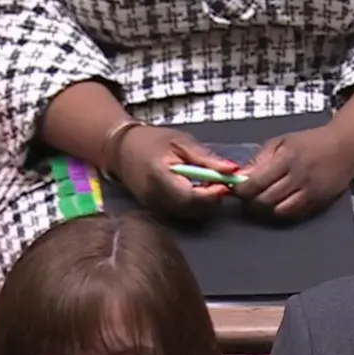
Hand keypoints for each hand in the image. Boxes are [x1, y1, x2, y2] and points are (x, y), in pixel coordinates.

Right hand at [113, 125, 234, 219]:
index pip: (190, 195)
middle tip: (220, 183)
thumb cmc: (152, 141)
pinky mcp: (154, 210)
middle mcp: (154, 195)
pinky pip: (180, 212)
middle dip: (211, 199)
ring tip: (207, 184)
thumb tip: (233, 169)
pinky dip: (193, 204)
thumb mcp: (181, 142)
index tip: (226, 184)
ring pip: (188, 213)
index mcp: (159, 175)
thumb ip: (206, 158)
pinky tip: (195, 189)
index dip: (212, 193)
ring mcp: (153, 205)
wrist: (120, 149)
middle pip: (191, 208)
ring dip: (204, 202)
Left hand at [232, 126, 353, 220]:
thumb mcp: (282, 141)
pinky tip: (278, 204)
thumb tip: (241, 175)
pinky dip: (282, 212)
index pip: (256, 182)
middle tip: (246, 196)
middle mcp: (298, 176)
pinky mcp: (318, 202)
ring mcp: (309, 191)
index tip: (236, 189)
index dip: (241, 190)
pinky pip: (294, 214)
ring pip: (279, 210)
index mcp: (287, 157)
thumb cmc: (311, 142)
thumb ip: (261, 158)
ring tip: (261, 201)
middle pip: (265, 199)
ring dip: (266, 208)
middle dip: (251, 201)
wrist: (345, 147)